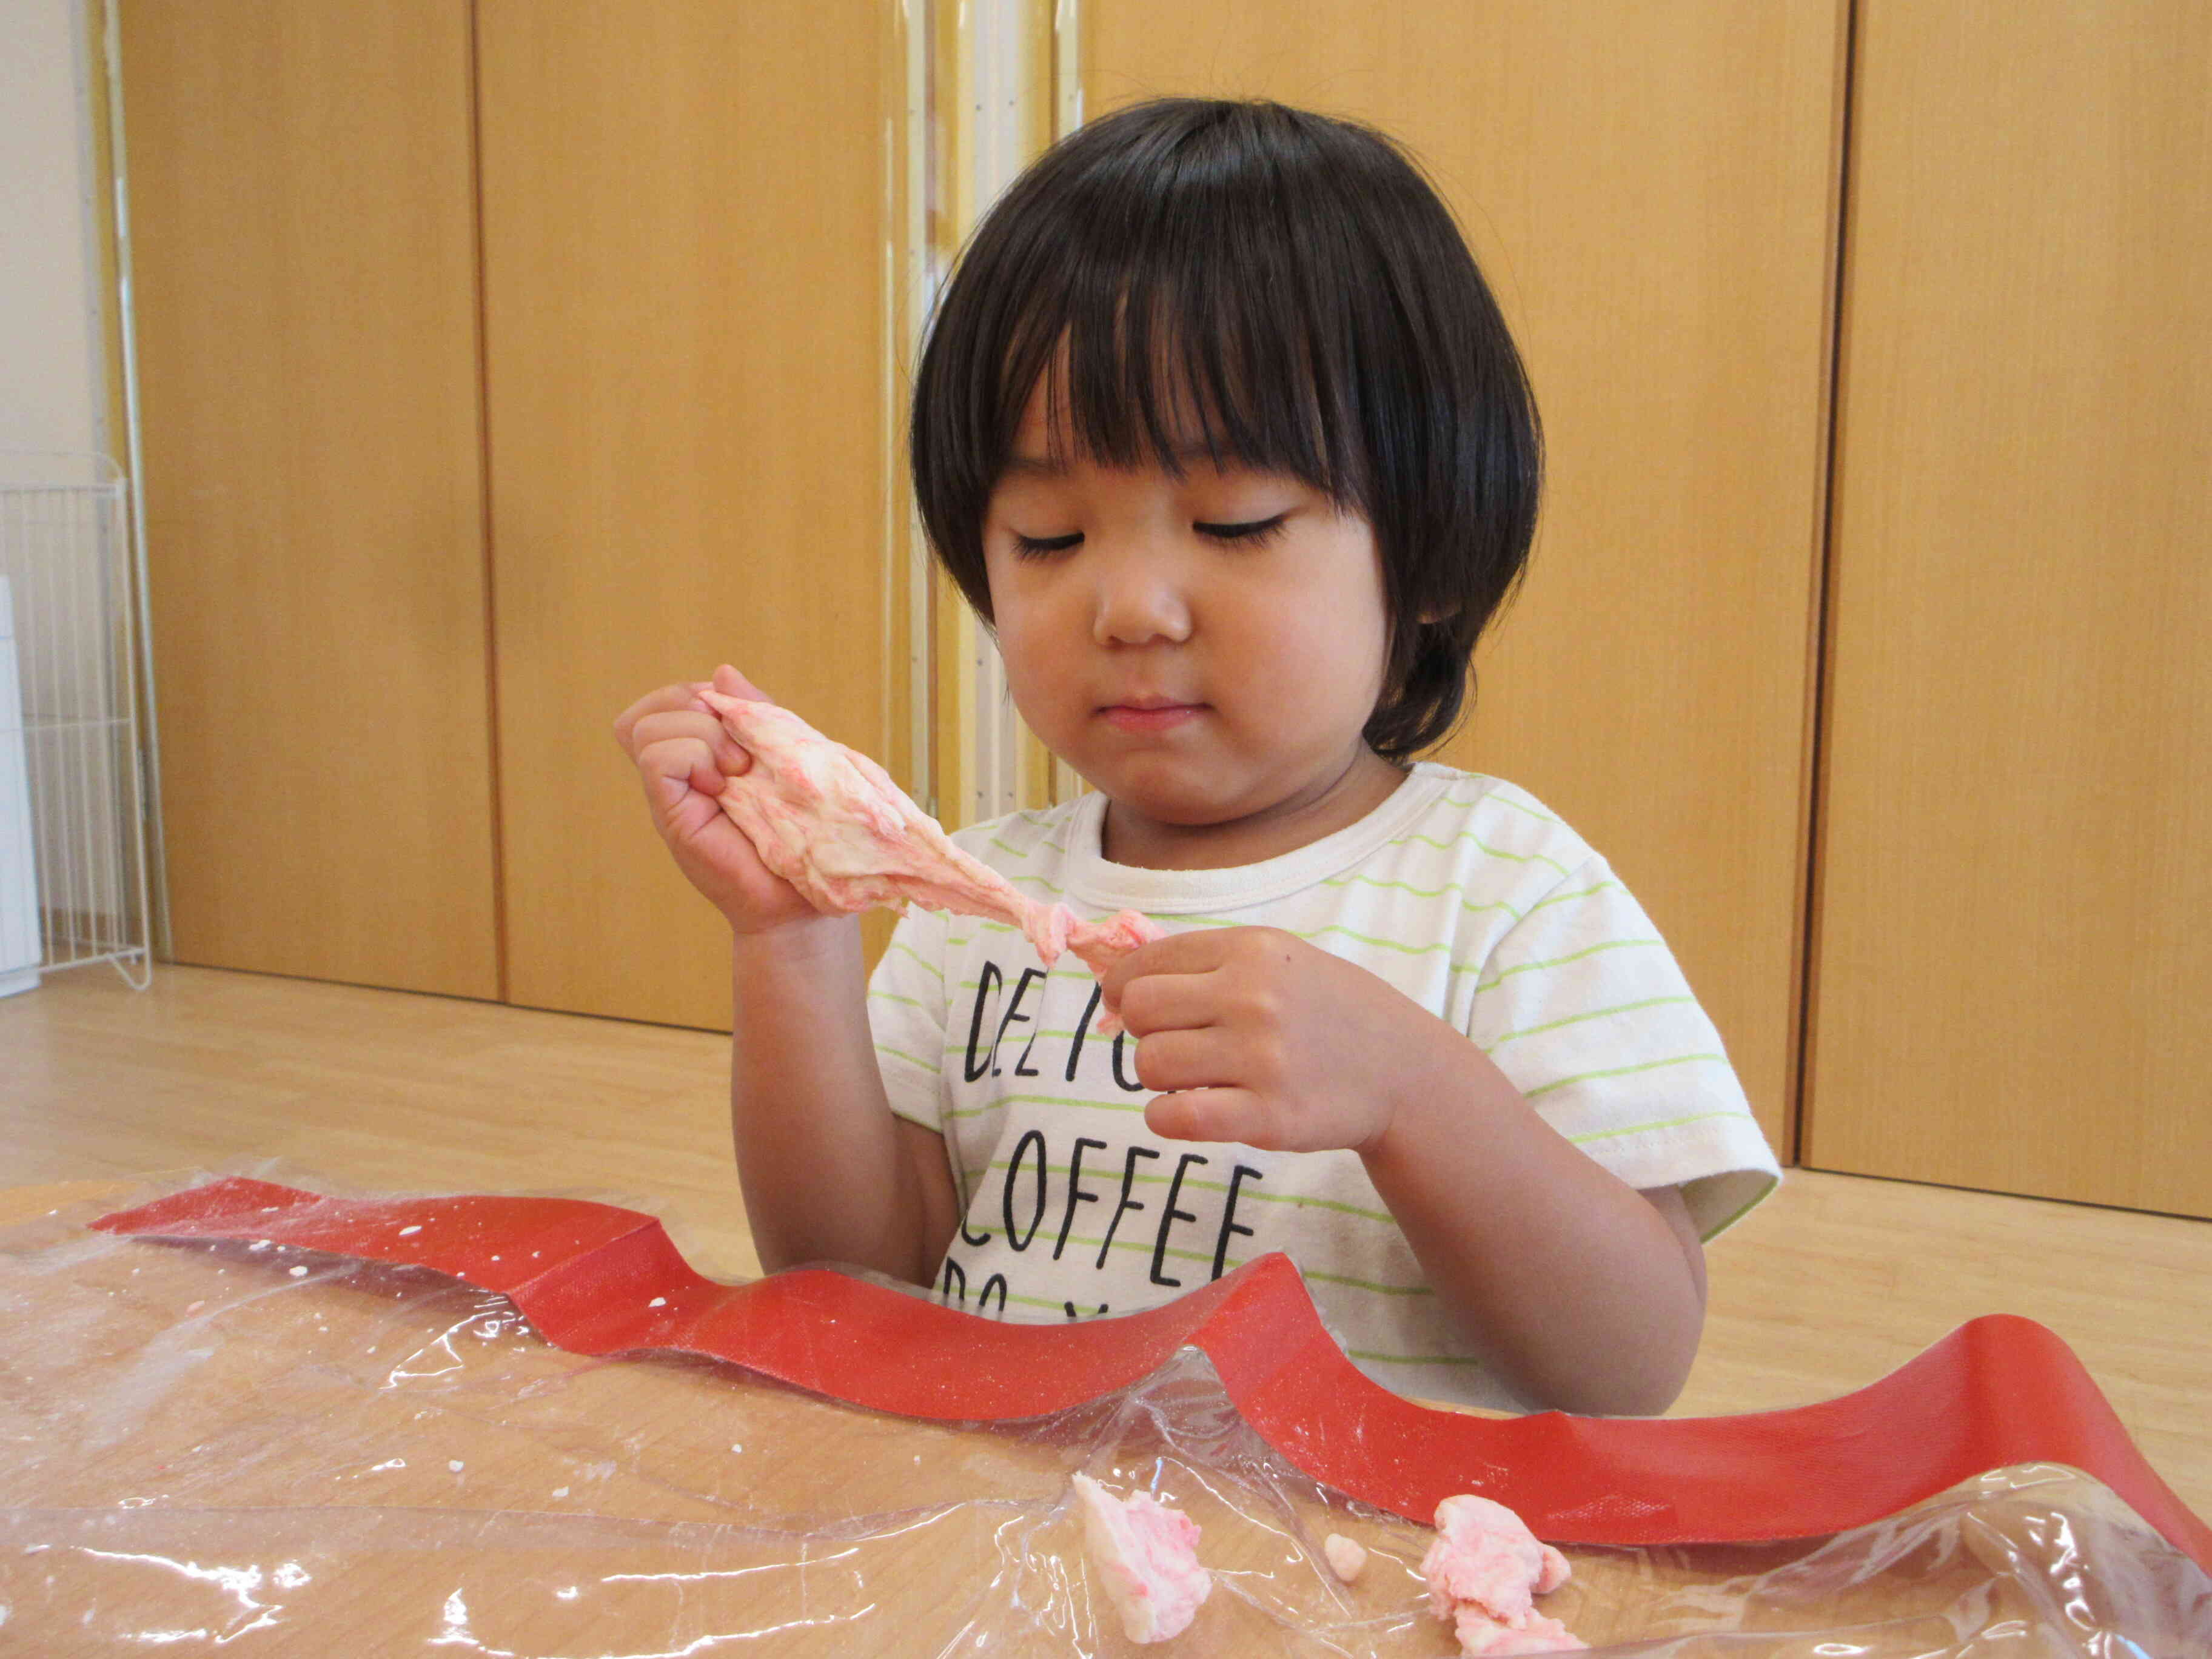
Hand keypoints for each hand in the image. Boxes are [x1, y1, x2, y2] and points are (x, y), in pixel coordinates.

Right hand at [612, 664, 824, 933]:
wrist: (803, 904)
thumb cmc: (804, 837)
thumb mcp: (788, 759)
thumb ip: (758, 717)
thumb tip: (722, 672)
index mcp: (704, 755)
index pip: (672, 699)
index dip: (703, 695)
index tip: (745, 725)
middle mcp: (679, 774)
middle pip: (652, 707)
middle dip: (699, 707)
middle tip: (741, 751)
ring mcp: (670, 795)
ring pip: (648, 726)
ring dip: (702, 736)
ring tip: (737, 772)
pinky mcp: (671, 816)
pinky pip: (658, 759)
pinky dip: (694, 758)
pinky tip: (723, 786)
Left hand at [1100, 927, 1454, 1152]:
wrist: (1403, 1071)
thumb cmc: (1328, 1011)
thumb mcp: (1278, 960)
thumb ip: (1207, 963)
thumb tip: (1116, 982)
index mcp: (1252, 951)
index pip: (1145, 964)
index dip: (1123, 988)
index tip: (1125, 1005)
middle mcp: (1254, 997)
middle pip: (1140, 1011)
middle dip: (1145, 1031)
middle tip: (1177, 1044)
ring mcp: (1262, 1058)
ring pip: (1150, 1064)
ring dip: (1160, 1077)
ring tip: (1197, 1077)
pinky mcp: (1267, 1116)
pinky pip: (1173, 1117)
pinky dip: (1165, 1117)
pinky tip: (1187, 1111)